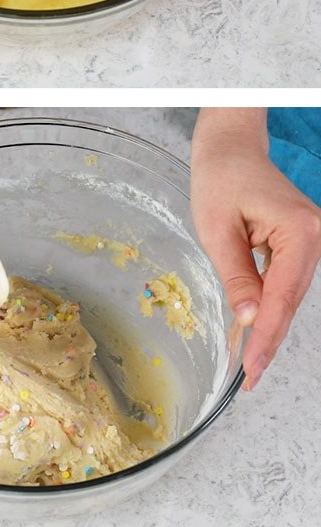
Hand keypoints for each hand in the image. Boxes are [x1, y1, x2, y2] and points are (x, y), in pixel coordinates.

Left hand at [191, 108, 320, 389]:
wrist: (230, 148)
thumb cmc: (220, 179)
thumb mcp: (216, 229)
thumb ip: (236, 275)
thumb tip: (250, 319)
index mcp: (301, 232)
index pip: (283, 297)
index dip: (267, 337)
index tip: (252, 368)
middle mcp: (317, 238)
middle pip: (291, 301)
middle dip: (269, 339)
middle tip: (250, 378)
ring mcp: (314, 241)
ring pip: (291, 295)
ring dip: (270, 326)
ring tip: (249, 362)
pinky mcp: (302, 244)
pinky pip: (286, 283)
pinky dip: (270, 307)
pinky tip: (254, 331)